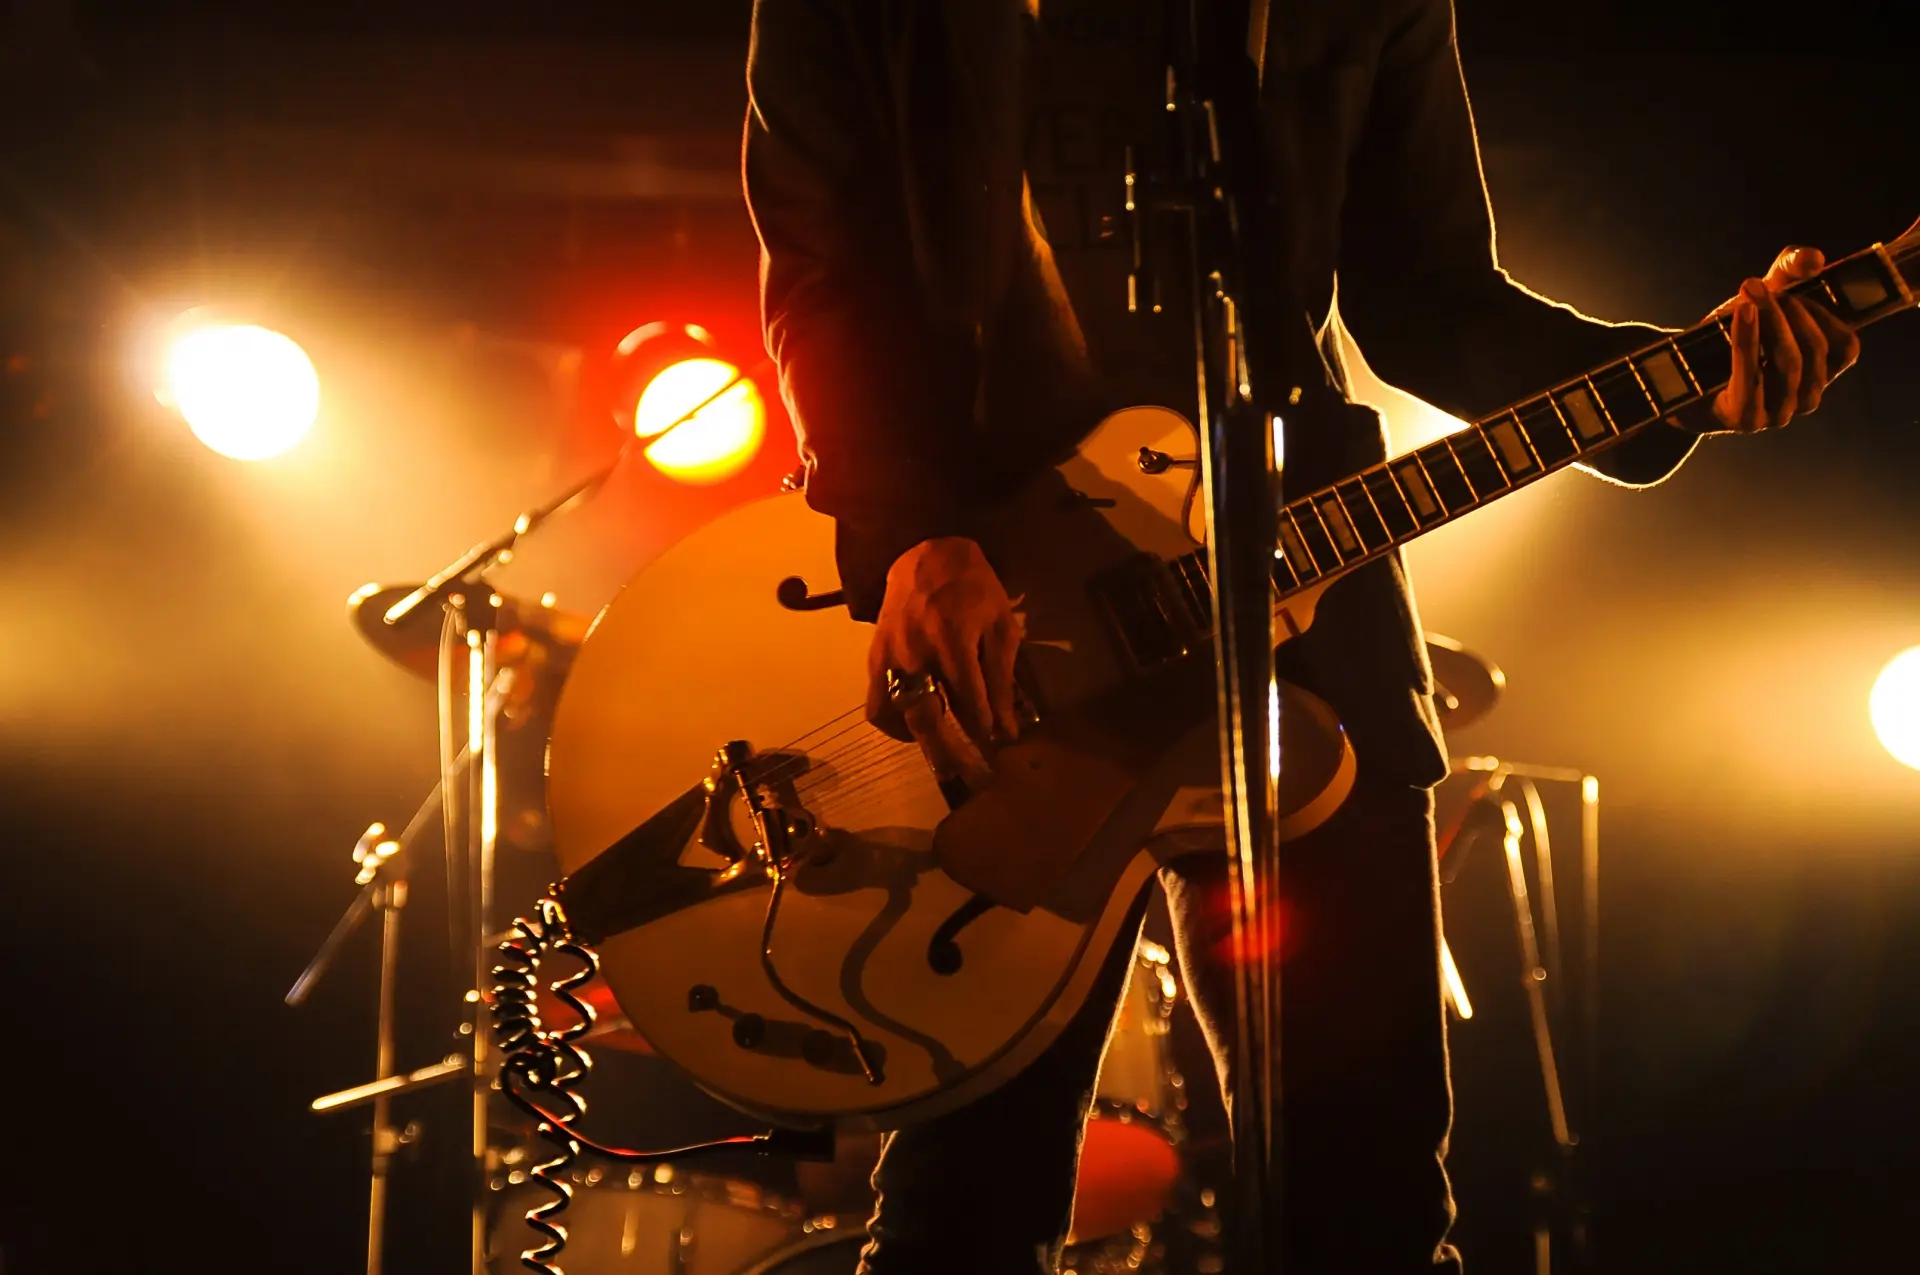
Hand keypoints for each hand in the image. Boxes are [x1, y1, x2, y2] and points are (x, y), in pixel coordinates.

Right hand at [866, 537, 1021, 745]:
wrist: (925, 554)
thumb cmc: (973, 588)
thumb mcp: (1000, 625)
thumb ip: (1002, 677)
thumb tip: (1006, 725)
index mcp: (952, 641)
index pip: (969, 703)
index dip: (986, 731)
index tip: (1001, 745)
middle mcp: (915, 654)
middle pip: (928, 719)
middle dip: (952, 754)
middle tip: (973, 775)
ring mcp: (890, 657)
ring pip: (898, 718)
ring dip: (922, 744)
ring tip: (944, 756)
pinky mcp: (874, 658)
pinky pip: (876, 705)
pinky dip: (895, 725)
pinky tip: (918, 727)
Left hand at [1701, 245, 1860, 432]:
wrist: (1677, 374)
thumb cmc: (1729, 336)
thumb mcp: (1763, 299)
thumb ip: (1789, 271)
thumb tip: (1814, 258)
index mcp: (1820, 373)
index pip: (1846, 348)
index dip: (1826, 315)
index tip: (1795, 288)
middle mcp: (1805, 398)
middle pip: (1814, 350)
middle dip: (1790, 311)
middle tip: (1759, 287)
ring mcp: (1778, 414)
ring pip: (1789, 364)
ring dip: (1770, 322)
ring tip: (1747, 295)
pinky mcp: (1747, 419)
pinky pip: (1752, 376)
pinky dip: (1748, 339)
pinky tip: (1741, 313)